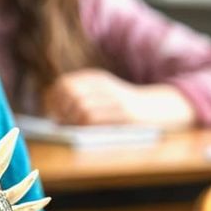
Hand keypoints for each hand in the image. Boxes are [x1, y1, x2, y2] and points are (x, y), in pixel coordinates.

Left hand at [40, 70, 194, 128]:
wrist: (157, 109)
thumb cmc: (123, 108)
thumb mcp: (102, 95)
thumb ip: (80, 99)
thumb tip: (54, 118)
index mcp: (97, 78)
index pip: (64, 84)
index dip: (53, 99)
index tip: (53, 112)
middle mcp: (106, 86)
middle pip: (70, 94)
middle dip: (61, 111)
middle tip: (61, 123)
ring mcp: (116, 100)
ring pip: (81, 108)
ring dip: (72, 121)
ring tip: (73, 129)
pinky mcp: (124, 115)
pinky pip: (95, 120)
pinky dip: (84, 127)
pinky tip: (84, 131)